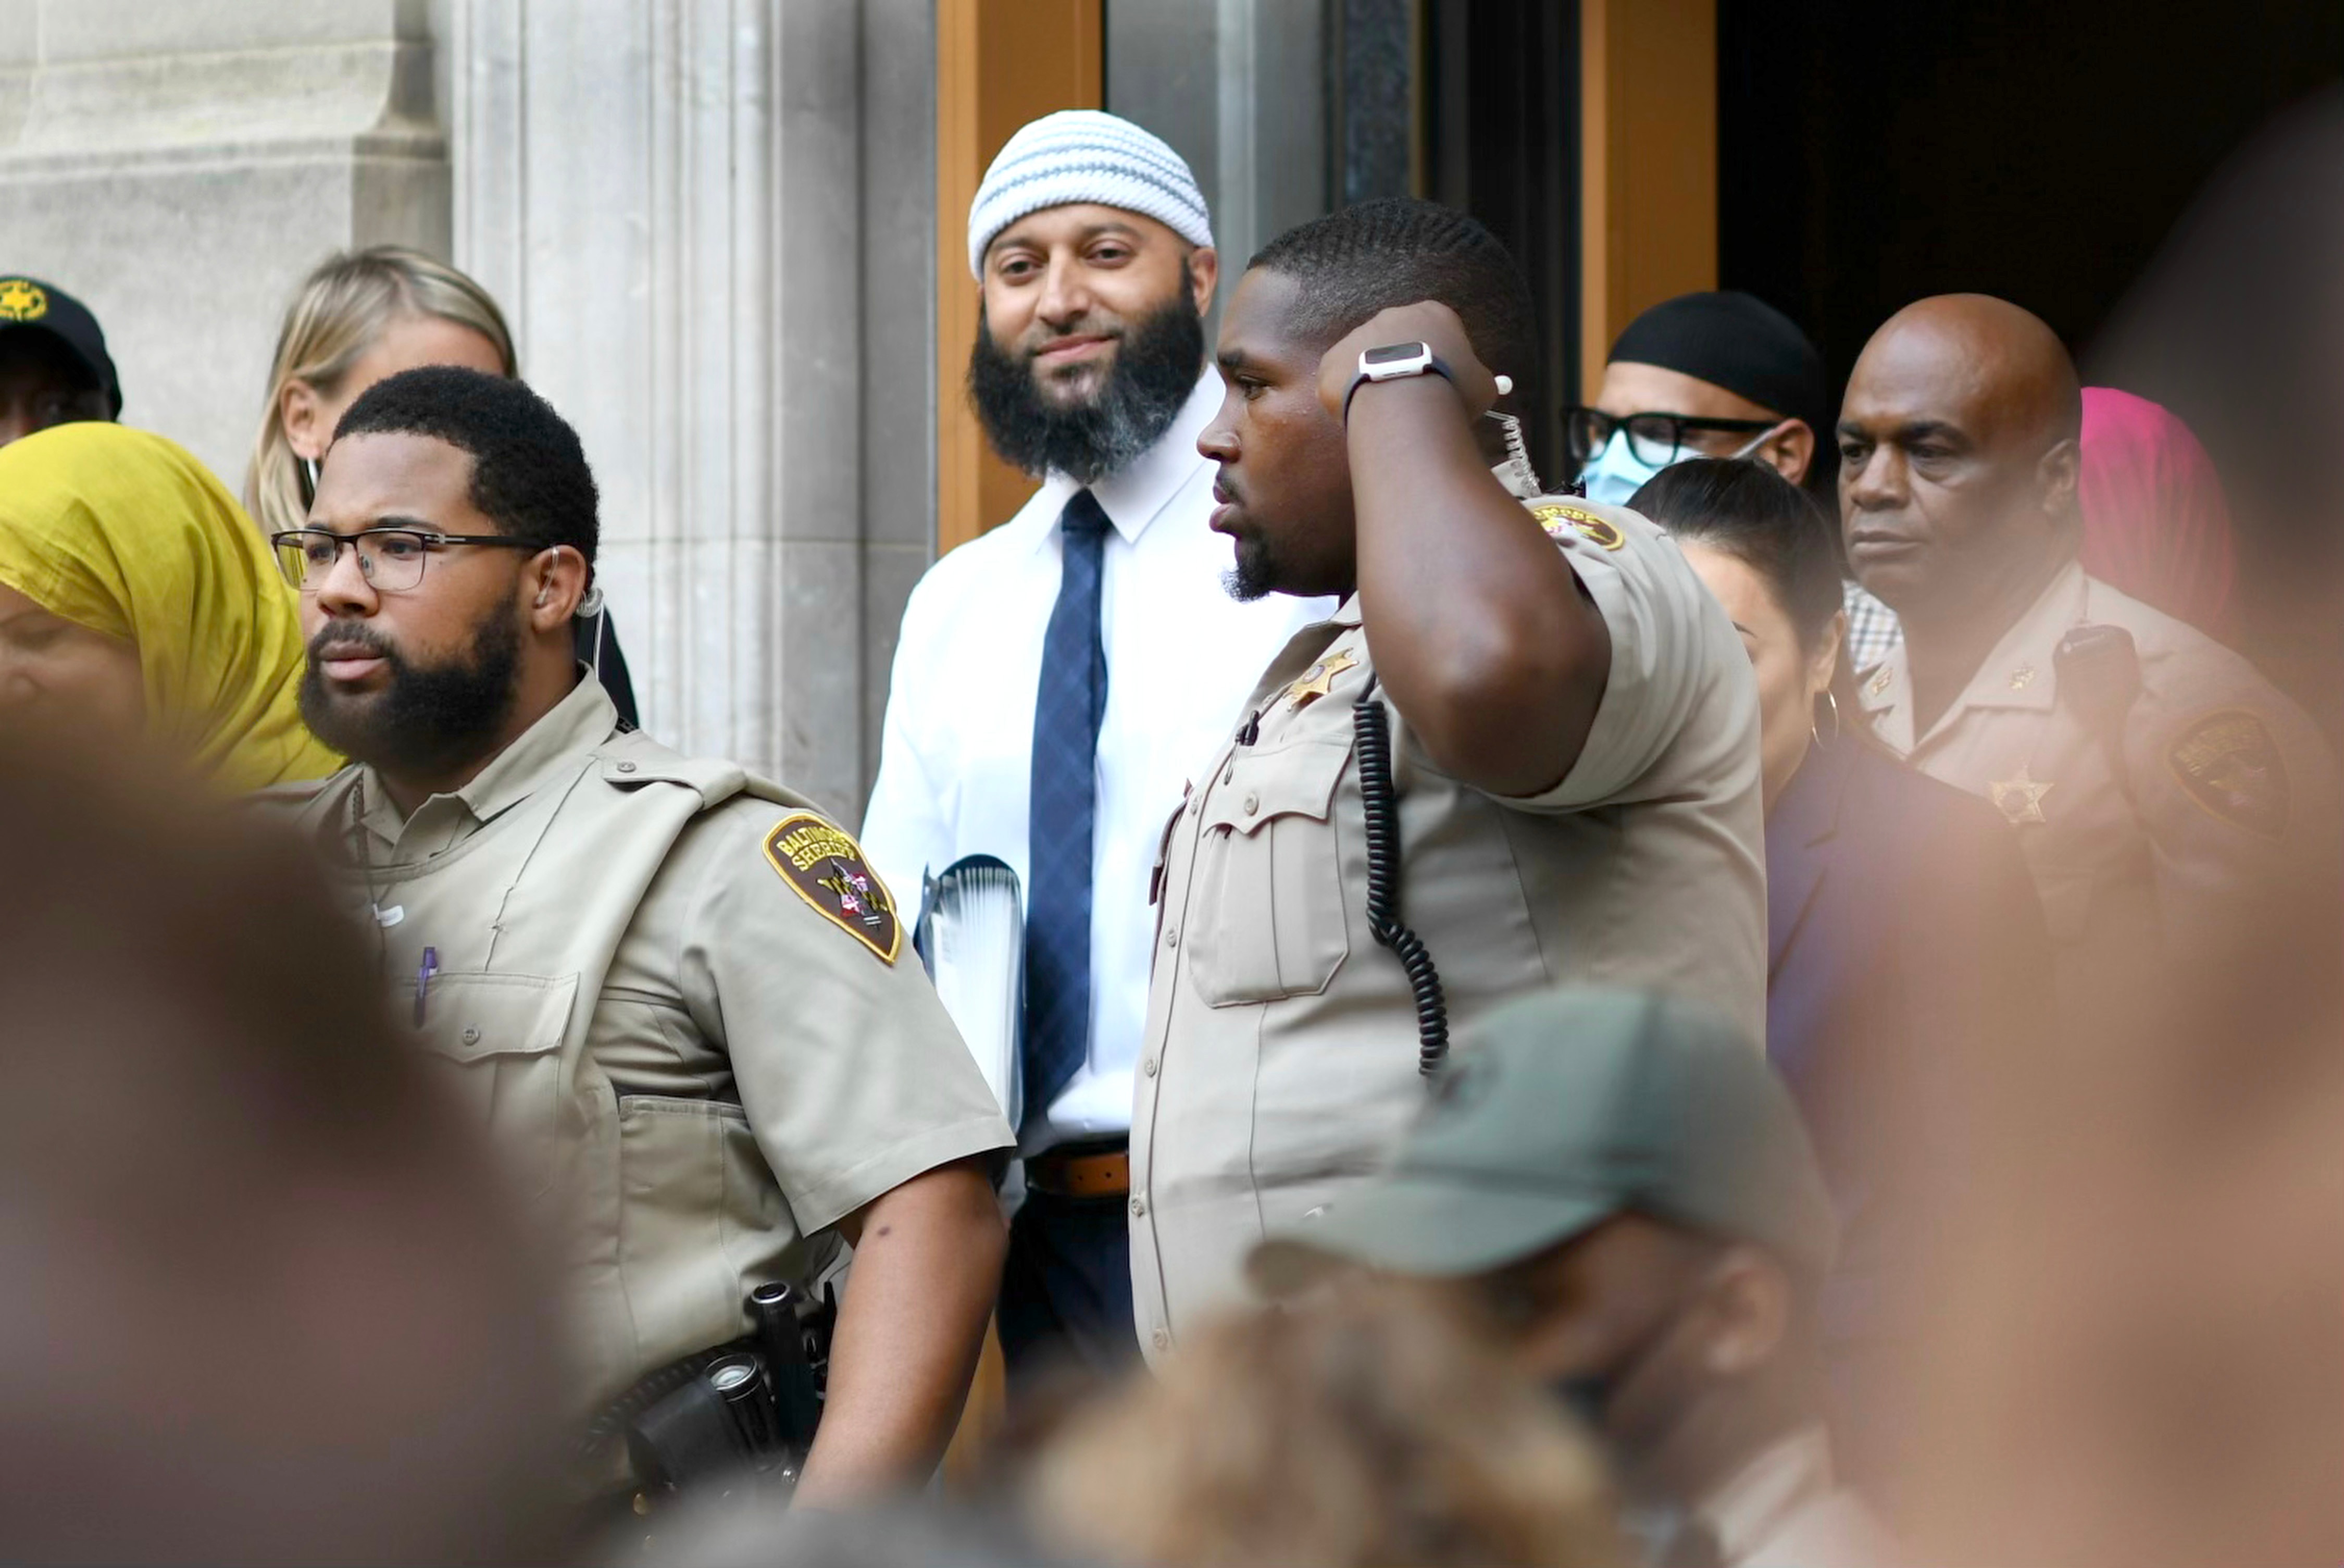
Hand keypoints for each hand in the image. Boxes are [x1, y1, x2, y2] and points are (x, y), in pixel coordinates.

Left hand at [1316, 300, 1500, 422]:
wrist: (1404, 402)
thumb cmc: (1451, 389)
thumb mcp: (1482, 385)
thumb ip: (1478, 378)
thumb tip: (1477, 384)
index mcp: (1433, 314)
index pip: (1437, 332)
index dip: (1439, 361)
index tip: (1440, 384)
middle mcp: (1392, 316)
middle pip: (1398, 342)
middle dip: (1402, 367)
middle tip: (1410, 400)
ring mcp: (1358, 335)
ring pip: (1366, 360)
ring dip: (1374, 380)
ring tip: (1385, 412)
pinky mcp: (1332, 360)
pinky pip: (1340, 380)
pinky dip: (1348, 397)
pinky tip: (1362, 416)